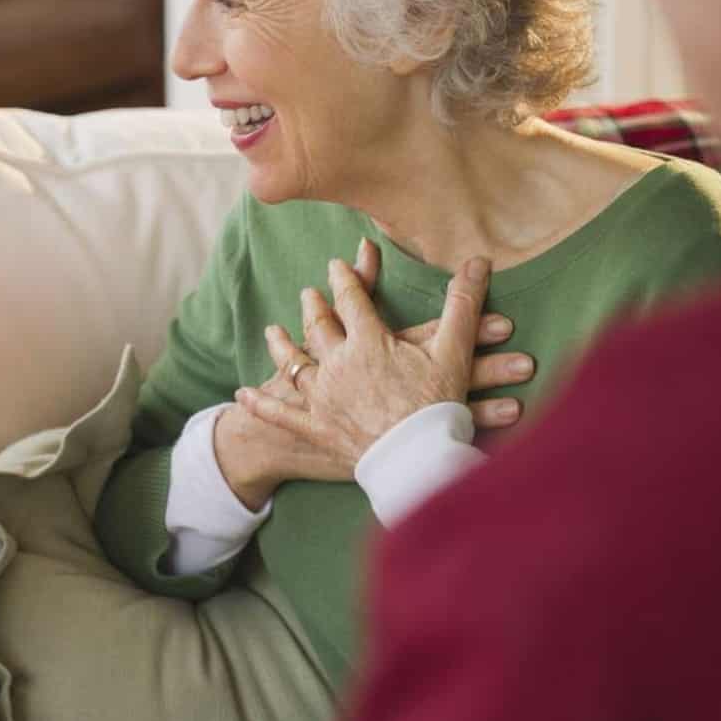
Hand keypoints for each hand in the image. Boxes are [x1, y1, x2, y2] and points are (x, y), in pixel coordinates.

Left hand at [236, 253, 506, 470]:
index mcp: (368, 341)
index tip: (337, 265)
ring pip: (295, 365)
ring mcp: (323, 398)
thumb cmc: (439, 405)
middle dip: (315, 308)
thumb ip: (463, 303)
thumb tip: (478, 260)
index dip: (345, 280)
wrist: (419, 460)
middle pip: (320, 328)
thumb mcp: (454, 350)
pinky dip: (261, 405)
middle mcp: (337, 364)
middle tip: (308, 294)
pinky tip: (242, 395)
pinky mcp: (316, 430)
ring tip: (273, 331)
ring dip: (283, 346)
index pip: (352, 300)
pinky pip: (281, 415)